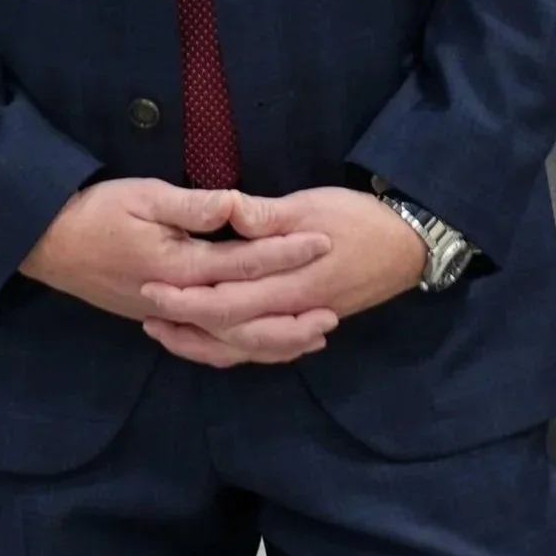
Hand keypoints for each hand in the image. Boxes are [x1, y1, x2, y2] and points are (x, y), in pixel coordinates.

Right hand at [19, 178, 332, 339]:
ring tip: (312, 336)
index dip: (285, 252)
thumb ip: (191, 206)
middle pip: (245, 317)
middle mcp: (178, 301)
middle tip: (335, 309)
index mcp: (178, 267)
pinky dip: (241, 350)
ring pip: (229, 341)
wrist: (49, 244)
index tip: (322, 241)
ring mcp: (169, 317)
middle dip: (291, 312)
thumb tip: (235, 204)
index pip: (244, 262)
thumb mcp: (142, 195)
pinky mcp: (161, 321)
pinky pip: (209, 347)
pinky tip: (263, 345)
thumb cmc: (96, 212)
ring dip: (273, 340)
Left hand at [139, 187, 427, 368]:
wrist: (407, 248)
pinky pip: (266, 348)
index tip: (151, 289)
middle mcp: (292, 313)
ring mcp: (301, 323)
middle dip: (186, 326)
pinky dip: (237, 350)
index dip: (186, 300)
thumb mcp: (313, 205)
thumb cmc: (358, 219)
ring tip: (169, 332)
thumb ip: (269, 217)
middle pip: (230, 334)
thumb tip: (229, 211)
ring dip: (206, 344)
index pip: (227, 303)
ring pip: (247, 349)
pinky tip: (216, 344)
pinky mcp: (308, 322)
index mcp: (290, 285)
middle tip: (148, 314)